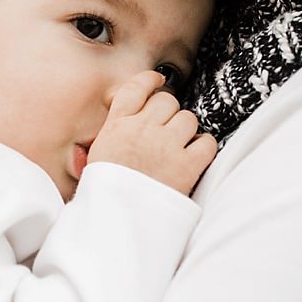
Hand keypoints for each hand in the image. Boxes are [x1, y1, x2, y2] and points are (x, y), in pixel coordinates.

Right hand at [84, 71, 218, 195]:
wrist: (117, 220)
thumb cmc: (104, 193)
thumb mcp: (94, 159)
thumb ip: (105, 140)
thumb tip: (104, 136)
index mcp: (116, 127)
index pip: (135, 88)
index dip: (149, 80)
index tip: (157, 81)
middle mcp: (142, 130)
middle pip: (166, 100)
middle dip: (168, 111)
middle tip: (165, 126)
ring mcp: (166, 146)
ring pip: (188, 118)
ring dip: (186, 129)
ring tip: (178, 144)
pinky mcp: (187, 165)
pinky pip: (206, 142)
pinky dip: (204, 147)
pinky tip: (194, 156)